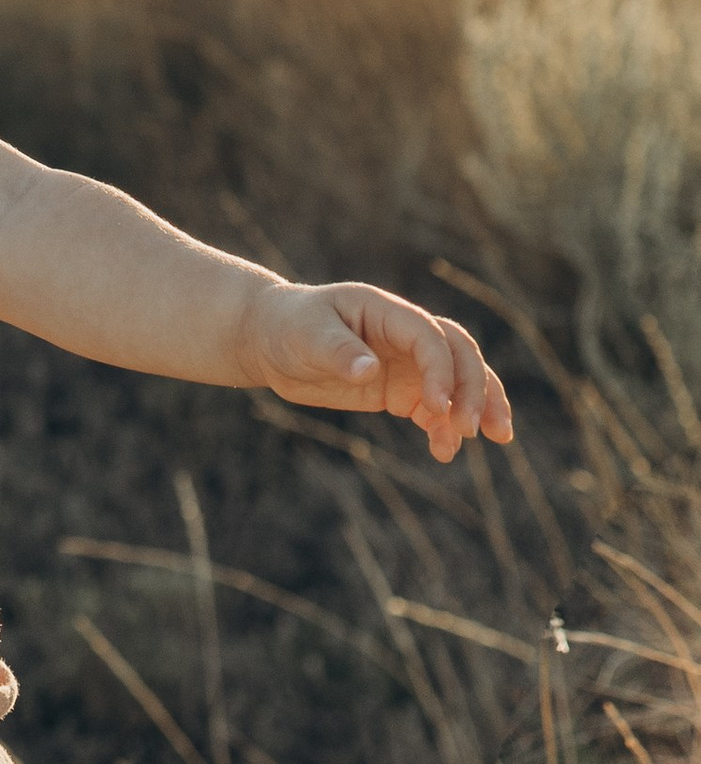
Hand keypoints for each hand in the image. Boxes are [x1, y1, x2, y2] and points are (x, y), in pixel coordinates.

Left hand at [235, 280, 511, 463]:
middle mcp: (405, 334)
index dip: (441, 369)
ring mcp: (407, 362)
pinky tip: (445, 451)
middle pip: (459, 354)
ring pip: (459, 380)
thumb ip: (337, 351)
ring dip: (479, 405)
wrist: (271, 342)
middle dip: (474, 388)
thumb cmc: (288, 328)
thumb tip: (369, 371)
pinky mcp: (400, 390)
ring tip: (491, 438)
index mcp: (386, 311)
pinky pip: (435, 408)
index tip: (437, 406)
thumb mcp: (305, 336)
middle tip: (473, 428)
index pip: (430, 335)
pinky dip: (445, 428)